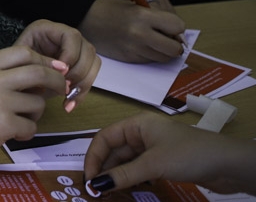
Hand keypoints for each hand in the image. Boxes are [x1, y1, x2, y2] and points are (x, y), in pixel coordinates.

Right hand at [0, 45, 67, 165]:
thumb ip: (1, 74)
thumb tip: (42, 73)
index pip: (22, 52)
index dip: (44, 59)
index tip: (56, 68)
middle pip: (37, 72)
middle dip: (56, 81)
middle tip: (62, 89)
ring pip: (37, 102)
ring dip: (35, 114)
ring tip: (19, 120)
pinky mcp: (3, 123)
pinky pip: (31, 126)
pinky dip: (26, 132)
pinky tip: (11, 134)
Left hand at [14, 19, 99, 106]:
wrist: (13, 79)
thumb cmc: (13, 68)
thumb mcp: (20, 63)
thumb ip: (39, 64)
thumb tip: (62, 72)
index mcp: (47, 29)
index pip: (71, 36)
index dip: (70, 55)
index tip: (61, 73)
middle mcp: (65, 37)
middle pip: (88, 50)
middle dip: (78, 72)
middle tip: (64, 88)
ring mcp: (75, 50)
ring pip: (94, 63)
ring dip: (83, 84)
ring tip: (67, 99)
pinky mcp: (79, 66)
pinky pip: (91, 76)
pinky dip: (82, 92)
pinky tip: (70, 104)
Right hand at [78, 0, 185, 62]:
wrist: (86, 19)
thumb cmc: (112, 9)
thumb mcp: (136, 5)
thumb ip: (157, 18)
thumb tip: (178, 34)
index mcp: (143, 16)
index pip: (177, 26)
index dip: (176, 26)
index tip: (170, 26)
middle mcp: (140, 34)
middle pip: (175, 48)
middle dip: (175, 44)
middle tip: (168, 38)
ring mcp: (135, 49)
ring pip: (164, 58)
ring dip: (163, 51)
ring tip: (153, 41)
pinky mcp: (129, 58)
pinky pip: (150, 60)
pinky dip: (150, 54)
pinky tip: (140, 45)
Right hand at [84, 112, 255, 194]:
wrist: (229, 164)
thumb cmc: (189, 154)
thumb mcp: (153, 165)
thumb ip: (123, 175)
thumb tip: (96, 185)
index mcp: (136, 124)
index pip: (104, 138)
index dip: (93, 157)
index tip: (89, 179)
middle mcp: (142, 133)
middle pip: (114, 151)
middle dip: (104, 169)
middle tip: (96, 191)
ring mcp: (153, 148)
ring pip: (126, 162)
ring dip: (118, 176)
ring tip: (109, 193)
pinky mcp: (164, 162)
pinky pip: (139, 169)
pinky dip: (131, 179)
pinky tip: (127, 191)